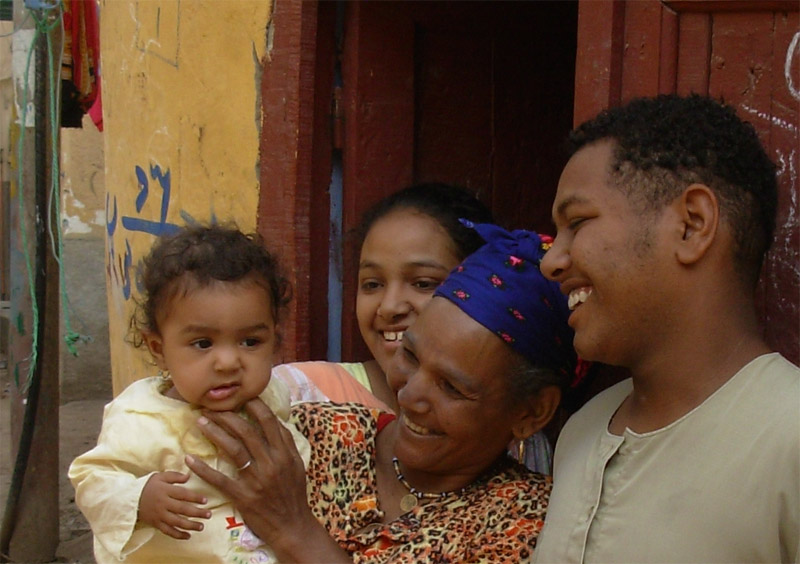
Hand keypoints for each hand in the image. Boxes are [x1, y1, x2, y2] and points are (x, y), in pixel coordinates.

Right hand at [138, 471, 210, 539]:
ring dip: (190, 525)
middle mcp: (163, 504)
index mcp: (165, 491)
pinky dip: (178, 535)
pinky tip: (188, 536)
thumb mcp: (160, 476)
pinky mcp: (156, 524)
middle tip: (209, 514)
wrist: (129, 499)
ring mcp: (159, 515)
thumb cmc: (148, 486)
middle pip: (182, 509)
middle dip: (197, 513)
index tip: (205, 500)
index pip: (183, 494)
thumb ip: (175, 476)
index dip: (195, 497)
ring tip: (201, 526)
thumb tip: (188, 476)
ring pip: (176, 522)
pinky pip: (168, 531)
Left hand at [185, 399, 343, 560]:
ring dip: (215, 433)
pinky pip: (220, 479)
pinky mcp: (243, 496)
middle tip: (212, 408)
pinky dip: (203, 469)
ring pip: (233, 449)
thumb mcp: (297, 465)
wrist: (292, 525)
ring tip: (200, 422)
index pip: (268, 422)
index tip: (240, 397)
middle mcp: (271, 463)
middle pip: (247, 431)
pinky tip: (190, 459)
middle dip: (228, 416)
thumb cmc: (294, 493)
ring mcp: (257, 480)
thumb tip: (274, 421)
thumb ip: (286, 443)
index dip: (253, 405)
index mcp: (284, 453)